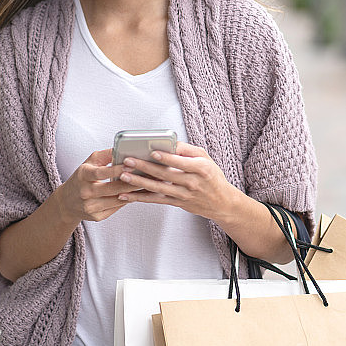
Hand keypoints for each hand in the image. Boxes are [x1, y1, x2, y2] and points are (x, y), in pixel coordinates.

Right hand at [54, 149, 141, 223]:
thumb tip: (123, 148)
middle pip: (112, 188)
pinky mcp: (97, 217)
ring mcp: (90, 206)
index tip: (131, 165)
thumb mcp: (89, 163)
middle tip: (147, 176)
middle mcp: (85, 192)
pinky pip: (116, 208)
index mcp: (83, 175)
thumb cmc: (83, 177)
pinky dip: (127, 200)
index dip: (117, 170)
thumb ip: (106, 155)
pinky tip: (138, 195)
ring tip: (148, 184)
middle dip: (131, 182)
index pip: (101, 173)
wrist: (67, 202)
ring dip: (133, 192)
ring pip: (117, 200)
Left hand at [116, 142, 239, 221]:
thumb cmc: (212, 176)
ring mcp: (184, 194)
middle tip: (128, 161)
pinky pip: (157, 200)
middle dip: (145, 167)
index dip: (166, 158)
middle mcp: (192, 182)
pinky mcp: (177, 203)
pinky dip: (141, 198)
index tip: (152, 152)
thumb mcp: (205, 158)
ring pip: (158, 188)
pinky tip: (127, 195)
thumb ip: (187, 150)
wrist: (221, 202)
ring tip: (124, 175)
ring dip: (139, 182)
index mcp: (200, 168)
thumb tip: (168, 142)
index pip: (180, 162)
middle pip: (165, 174)